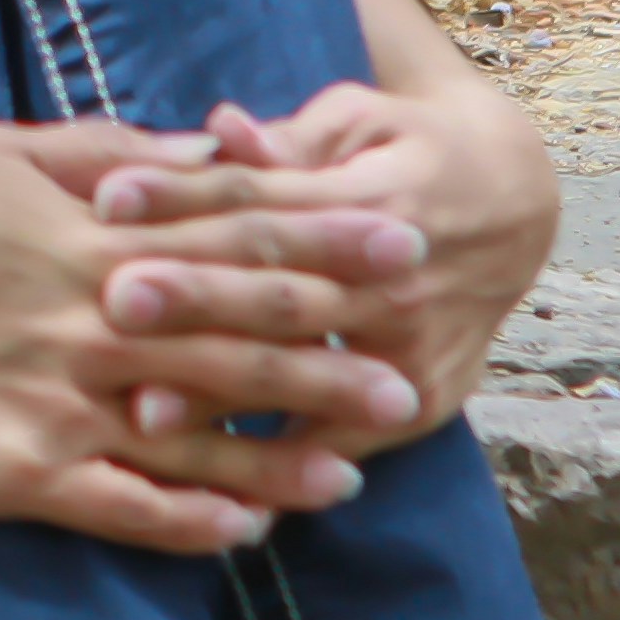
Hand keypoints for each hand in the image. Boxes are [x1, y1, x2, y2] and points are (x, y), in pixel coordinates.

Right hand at [0, 119, 431, 556]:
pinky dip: (186, 522)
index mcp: (91, 239)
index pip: (233, 241)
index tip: (402, 246)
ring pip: (192, 435)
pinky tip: (243, 535)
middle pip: (234, 341)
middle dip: (328, 359)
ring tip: (356, 471)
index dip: (324, 247)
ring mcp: (57, 403)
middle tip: (410, 376)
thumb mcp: (2, 152)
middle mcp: (89, 322)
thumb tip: (207, 149)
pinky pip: (121, 507)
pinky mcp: (18, 472)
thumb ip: (111, 155)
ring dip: (278, 454)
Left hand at [79, 68, 559, 456]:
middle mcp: (400, 282)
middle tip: (114, 302)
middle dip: (197, 300)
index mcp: (376, 199)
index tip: (106, 199)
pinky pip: (344, 446)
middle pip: (281, 293)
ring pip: (303, 376)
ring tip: (144, 414)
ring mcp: (413, 351)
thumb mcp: (359, 123)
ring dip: (225, 399)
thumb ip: (289, 140)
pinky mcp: (420, 402)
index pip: (264, 202)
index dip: (185, 198)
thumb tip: (221, 128)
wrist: (512, 207)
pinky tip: (221, 496)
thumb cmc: (403, 149)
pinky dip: (286, 474)